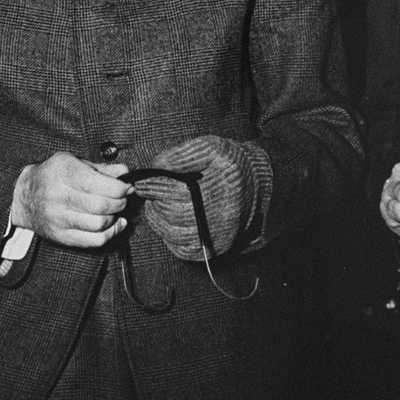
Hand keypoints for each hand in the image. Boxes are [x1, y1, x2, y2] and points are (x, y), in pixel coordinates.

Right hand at [13, 152, 130, 246]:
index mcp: (64, 172)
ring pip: (100, 224)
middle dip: (119, 202)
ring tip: (115, 209)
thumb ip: (101, 168)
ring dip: (115, 217)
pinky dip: (110, 233)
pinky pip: (93, 240)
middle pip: (102, 206)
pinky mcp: (61, 236)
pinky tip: (114, 225)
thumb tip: (125, 172)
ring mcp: (59, 218)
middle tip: (123, 198)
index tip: (126, 187)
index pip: (100, 185)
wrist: (26, 197)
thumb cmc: (53, 176)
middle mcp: (59, 196)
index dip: (120, 188)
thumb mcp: (74, 162)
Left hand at [133, 135, 260, 258]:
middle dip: (155, 202)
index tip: (141, 181)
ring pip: (173, 235)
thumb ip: (182, 155)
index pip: (172, 192)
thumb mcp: (210, 149)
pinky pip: (183, 250)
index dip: (152, 186)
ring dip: (159, 220)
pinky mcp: (214, 247)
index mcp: (213, 190)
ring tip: (157, 205)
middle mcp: (215, 218)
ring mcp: (214, 236)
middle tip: (149, 192)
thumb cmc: (233, 164)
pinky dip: (170, 238)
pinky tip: (168, 223)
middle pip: (170, 214)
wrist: (258, 187)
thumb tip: (157, 164)